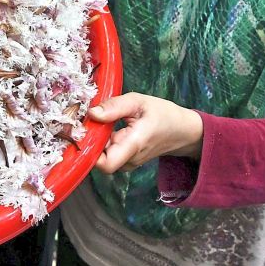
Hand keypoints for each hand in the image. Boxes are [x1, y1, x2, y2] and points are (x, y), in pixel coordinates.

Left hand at [89, 92, 203, 172]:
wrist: (182, 131)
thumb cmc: (162, 114)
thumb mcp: (138, 102)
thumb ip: (114, 106)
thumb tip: (91, 113)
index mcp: (133, 144)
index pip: (106, 163)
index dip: (89, 151)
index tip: (82, 132)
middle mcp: (129, 159)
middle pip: (99, 159)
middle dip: (89, 142)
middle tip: (85, 121)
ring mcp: (128, 163)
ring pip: (103, 157)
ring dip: (96, 142)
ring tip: (99, 123)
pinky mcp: (127, 161)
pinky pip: (109, 155)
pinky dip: (103, 144)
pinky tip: (105, 129)